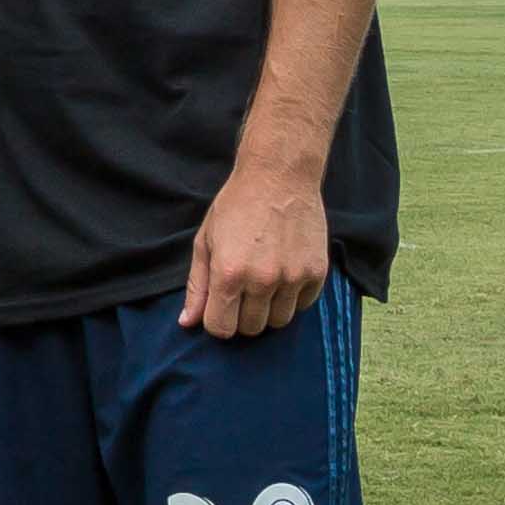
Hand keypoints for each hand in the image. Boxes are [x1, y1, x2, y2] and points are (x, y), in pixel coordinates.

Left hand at [181, 161, 329, 339]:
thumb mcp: (206, 241)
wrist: (279, 175)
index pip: (222, 329)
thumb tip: (188, 323)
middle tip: (243, 291)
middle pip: (251, 329)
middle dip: (242, 316)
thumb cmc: (237, 206)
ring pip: (279, 321)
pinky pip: (303, 305)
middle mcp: (262, 280)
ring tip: (264, 283)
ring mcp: (293, 277)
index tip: (221, 307)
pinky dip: (293, 297)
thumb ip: (197, 286)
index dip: (218, 322)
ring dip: (269, 310)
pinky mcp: (316, 272)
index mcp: (229, 274)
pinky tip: (285, 274)